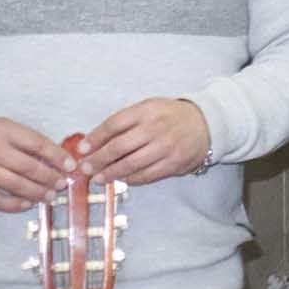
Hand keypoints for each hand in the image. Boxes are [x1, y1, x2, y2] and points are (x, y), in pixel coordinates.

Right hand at [0, 119, 72, 211]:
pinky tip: (28, 203)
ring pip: (15, 185)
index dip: (57, 156)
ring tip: (50, 195)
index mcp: (1, 130)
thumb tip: (59, 158)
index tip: (71, 165)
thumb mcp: (4, 129)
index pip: (37, 143)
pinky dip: (15, 204)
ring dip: (37, 192)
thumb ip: (27, 141)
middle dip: (50, 177)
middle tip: (62, 183)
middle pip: (28, 167)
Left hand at [77, 98, 211, 185]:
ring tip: (98, 178)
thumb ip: (126, 122)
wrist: (207, 124)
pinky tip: (122, 179)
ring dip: (111, 173)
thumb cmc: (171, 116)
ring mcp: (166, 147)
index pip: (114, 124)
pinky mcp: (174, 163)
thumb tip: (95, 142)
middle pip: (119, 147)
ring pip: (131, 164)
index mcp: (147, 111)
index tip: (81, 149)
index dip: (95, 138)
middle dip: (98, 159)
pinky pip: (147, 175)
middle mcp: (156, 128)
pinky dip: (131, 179)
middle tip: (85, 168)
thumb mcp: (149, 108)